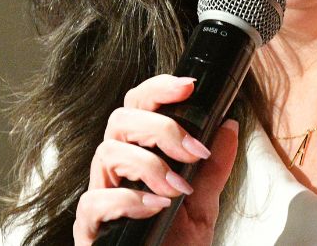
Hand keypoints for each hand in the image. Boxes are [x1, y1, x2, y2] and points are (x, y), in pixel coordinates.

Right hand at [72, 74, 239, 245]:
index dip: (158, 89)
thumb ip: (213, 166)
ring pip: (106, 152)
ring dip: (149, 165)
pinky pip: (94, 200)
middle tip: (192, 152)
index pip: (138, 107)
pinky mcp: (88, 227)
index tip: (188, 87)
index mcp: (137, 155)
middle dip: (159, 127)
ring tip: (177, 189)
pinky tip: (155, 206)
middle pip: (120, 119)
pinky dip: (128, 200)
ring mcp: (100, 195)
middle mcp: (115, 170)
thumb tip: (228, 127)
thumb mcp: (203, 203)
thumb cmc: (176, 243)